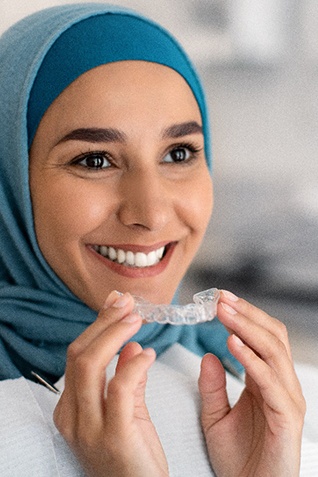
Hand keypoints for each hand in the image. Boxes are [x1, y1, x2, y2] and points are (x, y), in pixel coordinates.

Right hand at [54, 291, 168, 476]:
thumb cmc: (135, 456)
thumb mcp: (126, 412)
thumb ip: (125, 378)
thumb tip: (130, 345)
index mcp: (71, 409)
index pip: (78, 355)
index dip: (98, 325)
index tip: (117, 303)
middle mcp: (72, 416)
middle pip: (80, 354)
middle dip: (104, 323)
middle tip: (127, 303)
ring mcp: (89, 428)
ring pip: (91, 364)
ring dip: (115, 334)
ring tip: (137, 319)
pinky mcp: (115, 436)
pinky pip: (119, 388)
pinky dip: (134, 364)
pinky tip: (149, 354)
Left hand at [199, 290, 304, 476]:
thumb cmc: (238, 460)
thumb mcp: (215, 418)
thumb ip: (211, 387)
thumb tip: (208, 355)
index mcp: (265, 382)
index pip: (261, 338)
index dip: (242, 316)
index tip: (218, 299)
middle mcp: (281, 385)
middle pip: (272, 336)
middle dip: (246, 314)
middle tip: (221, 298)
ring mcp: (287, 399)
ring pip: (273, 351)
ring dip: (248, 327)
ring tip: (224, 312)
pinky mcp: (286, 417)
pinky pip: (270, 380)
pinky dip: (251, 359)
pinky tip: (231, 343)